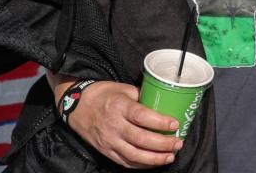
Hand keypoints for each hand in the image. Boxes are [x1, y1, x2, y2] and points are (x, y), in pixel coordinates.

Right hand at [64, 81, 181, 167]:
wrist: (77, 106)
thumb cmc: (103, 95)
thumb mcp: (123, 89)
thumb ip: (142, 97)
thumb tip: (162, 104)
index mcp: (120, 107)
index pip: (143, 117)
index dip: (160, 122)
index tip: (175, 124)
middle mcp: (114, 126)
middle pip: (142, 139)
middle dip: (163, 144)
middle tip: (178, 143)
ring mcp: (109, 141)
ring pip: (134, 154)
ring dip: (155, 158)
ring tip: (170, 156)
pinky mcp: (106, 151)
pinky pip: (125, 161)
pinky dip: (141, 164)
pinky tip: (154, 162)